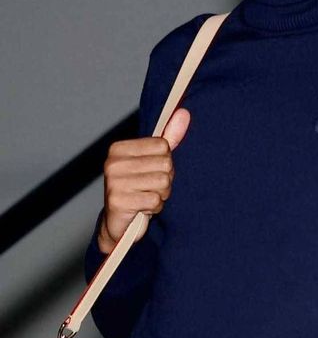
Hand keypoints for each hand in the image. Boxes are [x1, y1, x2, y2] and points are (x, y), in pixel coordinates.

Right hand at [97, 107, 190, 252]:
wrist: (118, 224)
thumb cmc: (137, 190)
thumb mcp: (152, 162)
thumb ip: (169, 138)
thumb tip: (184, 113)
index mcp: (119, 149)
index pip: (163, 146)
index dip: (165, 163)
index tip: (151, 173)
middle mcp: (113, 163)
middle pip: (165, 164)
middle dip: (165, 181)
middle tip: (150, 189)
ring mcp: (114, 182)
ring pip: (162, 183)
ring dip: (161, 195)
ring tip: (146, 198)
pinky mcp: (118, 201)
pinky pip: (155, 200)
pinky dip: (154, 207)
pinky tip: (143, 209)